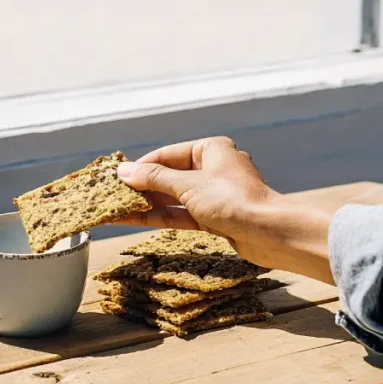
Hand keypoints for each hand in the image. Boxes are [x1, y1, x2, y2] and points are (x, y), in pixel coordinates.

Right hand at [115, 137, 334, 283]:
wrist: (271, 234)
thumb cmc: (232, 201)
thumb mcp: (188, 186)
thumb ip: (154, 179)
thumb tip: (123, 171)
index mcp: (211, 149)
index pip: (167, 154)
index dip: (140, 167)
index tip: (116, 178)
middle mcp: (213, 168)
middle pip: (168, 176)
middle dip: (141, 188)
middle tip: (111, 196)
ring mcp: (214, 194)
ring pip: (173, 198)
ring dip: (146, 204)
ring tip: (115, 209)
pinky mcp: (214, 218)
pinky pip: (181, 214)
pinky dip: (160, 216)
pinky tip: (134, 219)